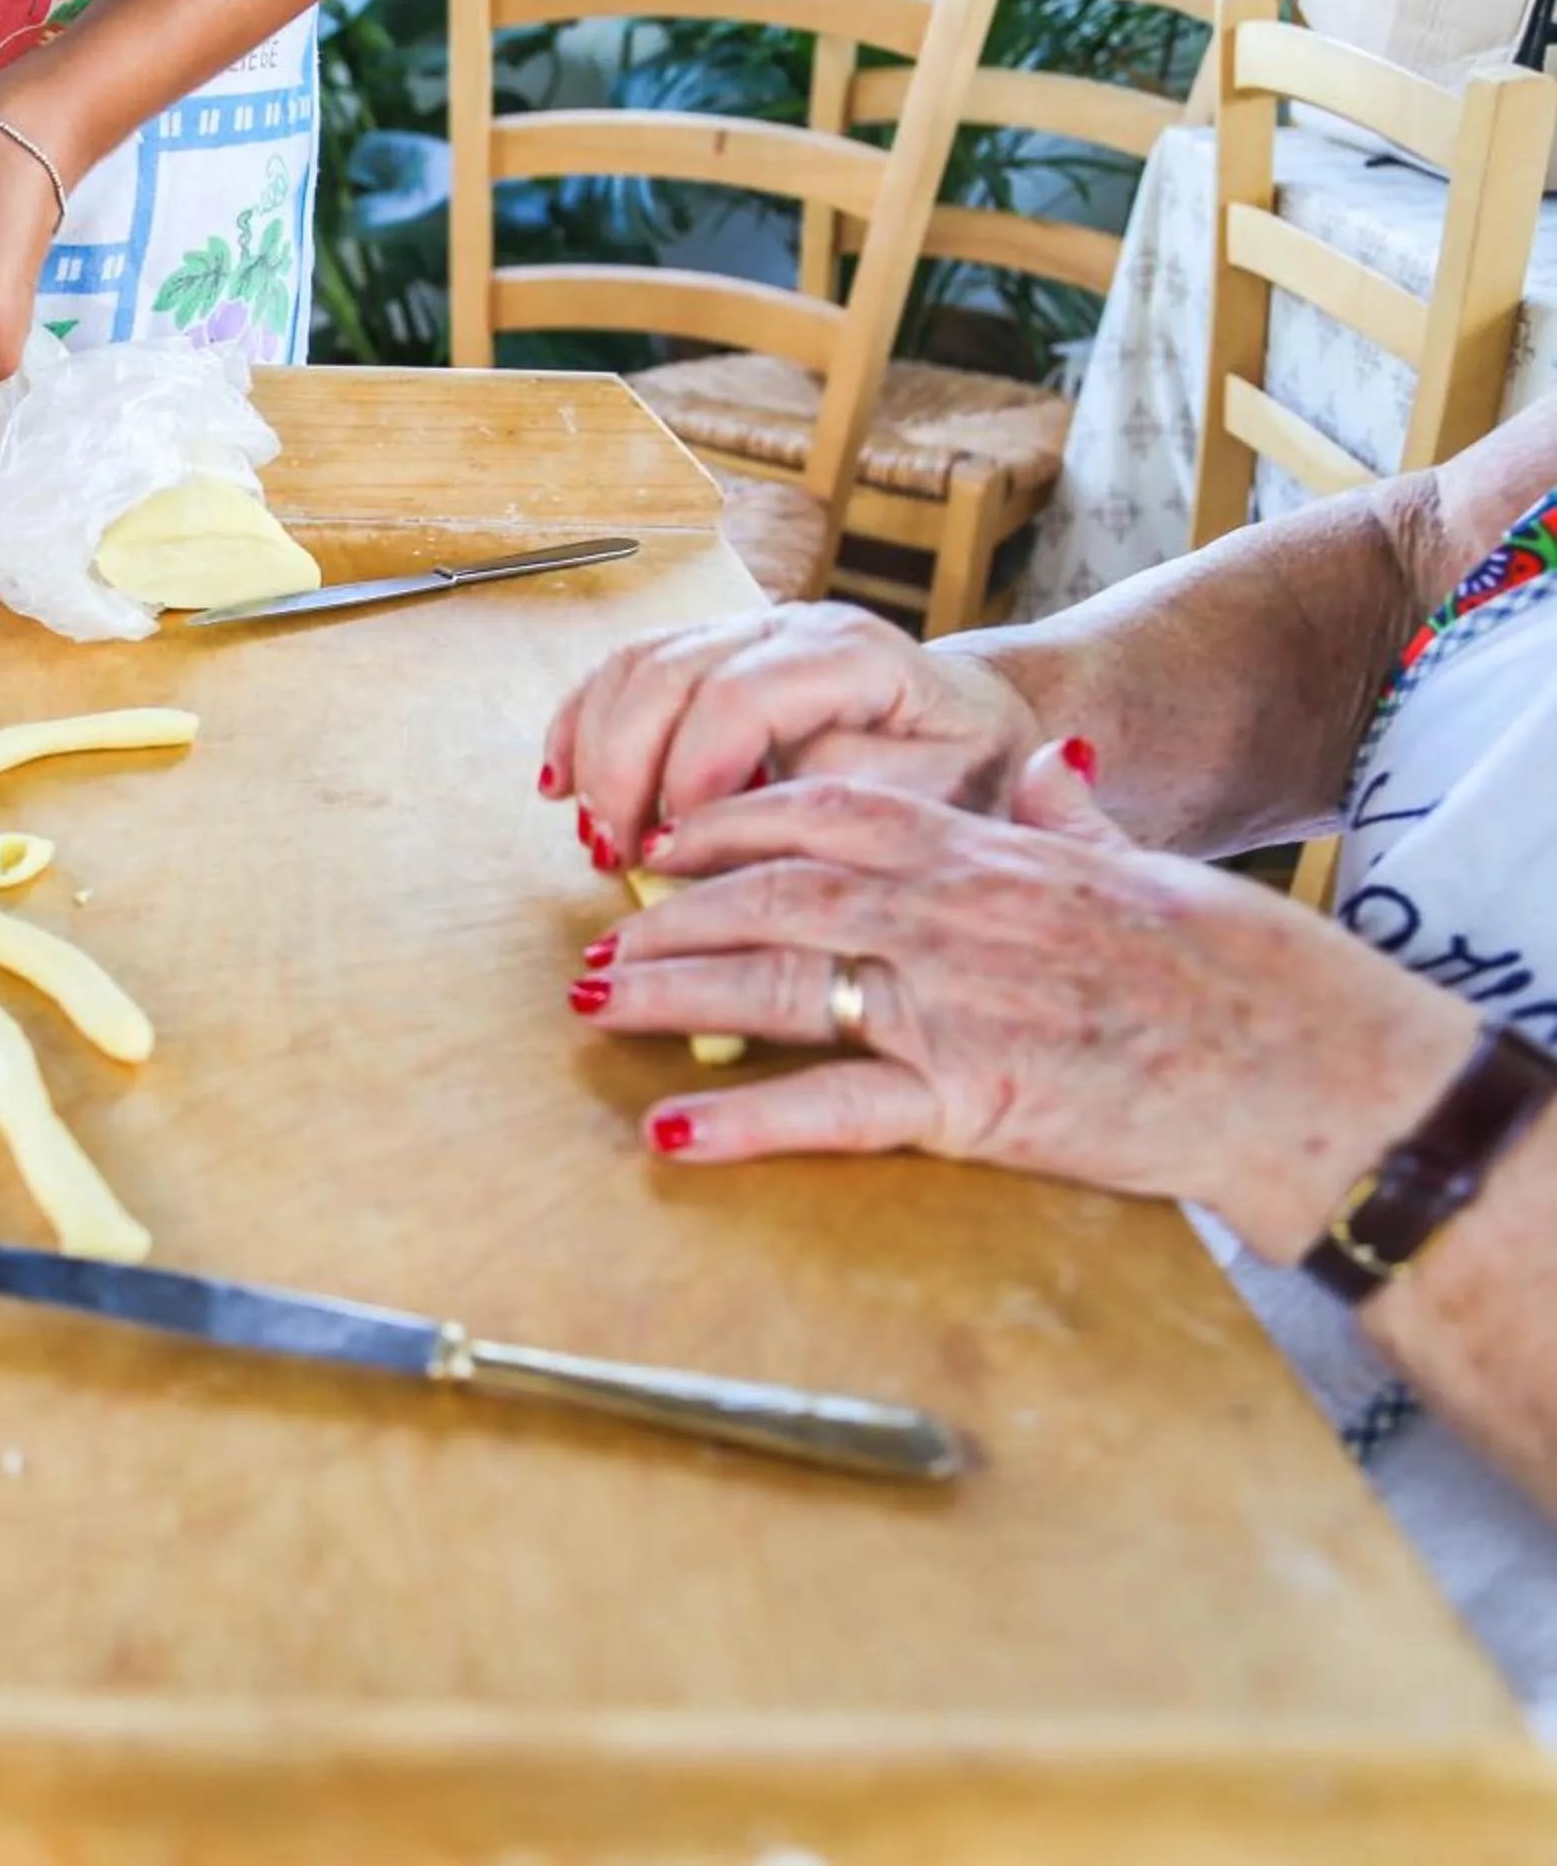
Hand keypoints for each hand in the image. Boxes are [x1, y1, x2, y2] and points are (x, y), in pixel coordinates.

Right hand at [542, 604, 1049, 866]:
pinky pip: (617, 673)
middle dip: (625, 771)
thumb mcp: (938, 794)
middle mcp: (784, 626)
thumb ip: (850, 795)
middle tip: (616, 855)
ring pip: (630, 668)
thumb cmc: (956, 769)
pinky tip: (561, 785)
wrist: (962, 724)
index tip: (674, 851)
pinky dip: (577, 727)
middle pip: (666, 675)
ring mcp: (736, 632)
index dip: (691, 772)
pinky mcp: (702, 654)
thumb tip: (746, 807)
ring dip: (593, 753)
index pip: (738, 694)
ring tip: (594, 834)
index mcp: (849, 653)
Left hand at [575, 752, 1480, 1255]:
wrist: (1303, 1061)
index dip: (728, 826)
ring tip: (591, 1005)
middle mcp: (948, 916)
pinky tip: (669, 1128)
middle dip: (669, 919)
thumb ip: (1077, 816)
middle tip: (592, 941)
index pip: (821, 815)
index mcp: (982, 854)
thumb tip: (1056, 765)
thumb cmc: (1230, 967)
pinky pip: (832, 1109)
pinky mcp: (969, 1100)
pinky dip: (745, 1117)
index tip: (664, 844)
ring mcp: (952, 1005)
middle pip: (770, 900)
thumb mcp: (1138, 866)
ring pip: (776, 986)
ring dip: (670, 993)